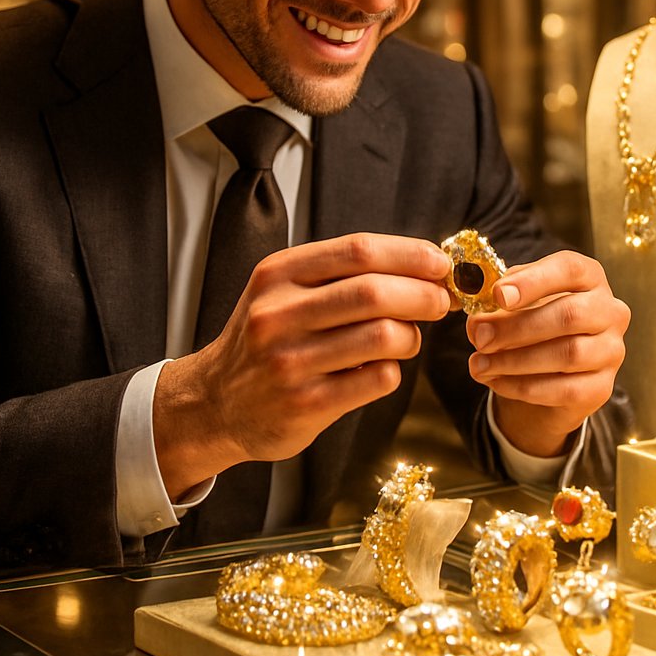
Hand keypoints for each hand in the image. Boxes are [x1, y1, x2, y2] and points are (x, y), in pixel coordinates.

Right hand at [153, 233, 451, 499]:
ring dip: (411, 335)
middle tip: (441, 301)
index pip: (358, 250)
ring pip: (383, 336)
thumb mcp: (283, 291)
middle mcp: (279, 314)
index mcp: (278, 275)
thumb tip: (421, 264)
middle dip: (423, 294)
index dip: (409, 254)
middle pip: (374, 292)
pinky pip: (377, 378)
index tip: (439, 263)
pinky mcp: (306, 404)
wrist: (215, 402)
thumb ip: (339, 274)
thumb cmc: (265, 339)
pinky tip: (382, 368)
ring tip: (408, 337)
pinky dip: (393, 370)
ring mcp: (291, 361)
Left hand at [465, 250, 628, 457]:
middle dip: (517, 327)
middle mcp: (610, 311)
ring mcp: (611, 350)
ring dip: (515, 361)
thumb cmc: (533, 323)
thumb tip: (478, 323)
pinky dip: (522, 386)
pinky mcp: (602, 387)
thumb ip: (495, 307)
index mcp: (589, 277)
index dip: (533, 281)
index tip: (498, 295)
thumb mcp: (514, 305)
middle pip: (569, 315)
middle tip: (480, 338)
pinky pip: (564, 389)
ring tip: (479, 364)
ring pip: (567, 354)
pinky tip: (495, 381)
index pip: (569, 269)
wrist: (550, 372)